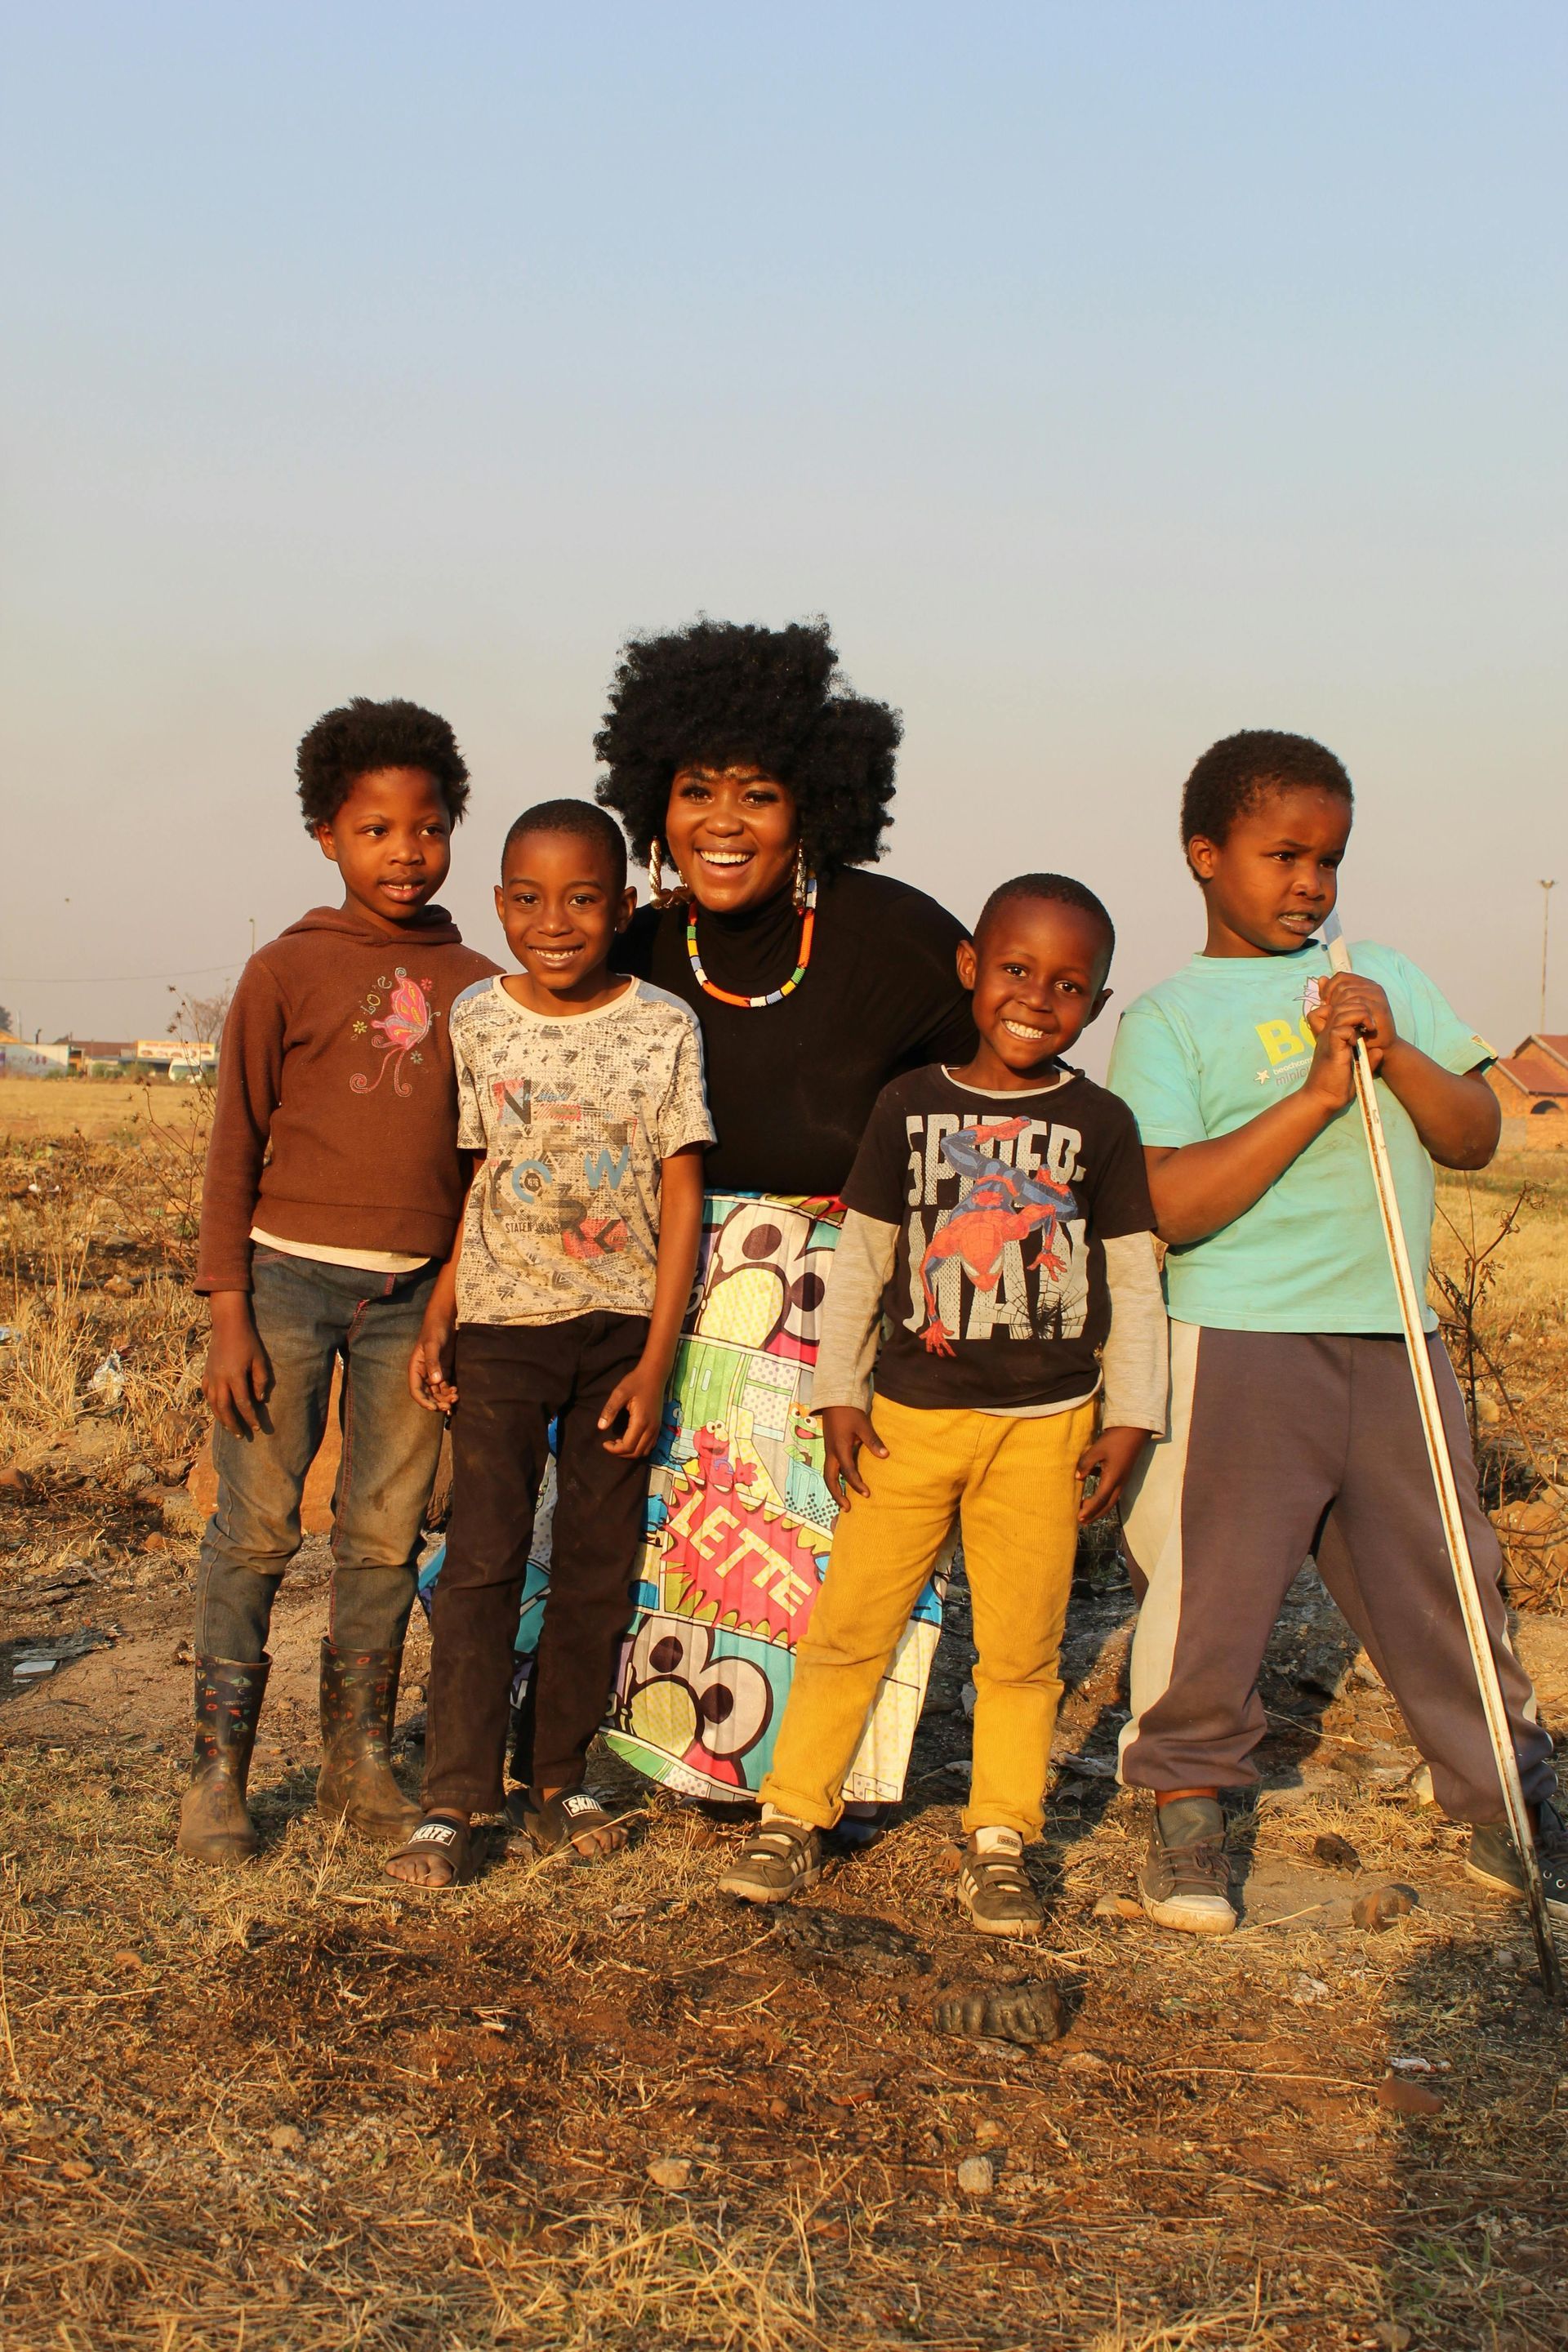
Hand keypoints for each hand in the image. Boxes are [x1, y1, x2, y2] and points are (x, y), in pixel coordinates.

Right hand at [203, 1294, 271, 1436]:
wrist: (227, 1325)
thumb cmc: (248, 1341)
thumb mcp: (259, 1360)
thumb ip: (260, 1381)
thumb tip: (259, 1400)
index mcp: (235, 1376)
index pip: (243, 1404)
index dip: (251, 1418)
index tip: (258, 1428)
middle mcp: (220, 1379)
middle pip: (225, 1409)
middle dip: (233, 1424)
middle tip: (242, 1436)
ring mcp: (210, 1376)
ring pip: (213, 1404)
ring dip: (221, 1418)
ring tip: (230, 1428)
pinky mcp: (206, 1373)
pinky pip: (207, 1394)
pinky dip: (212, 1405)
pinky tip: (218, 1411)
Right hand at [409, 1314, 457, 1411]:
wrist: (444, 1320)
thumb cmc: (434, 1330)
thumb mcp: (432, 1345)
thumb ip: (433, 1362)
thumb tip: (435, 1381)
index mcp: (415, 1369)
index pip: (416, 1390)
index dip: (423, 1401)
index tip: (434, 1407)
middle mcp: (423, 1373)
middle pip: (427, 1395)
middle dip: (437, 1402)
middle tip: (448, 1406)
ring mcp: (434, 1373)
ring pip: (437, 1392)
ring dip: (444, 1398)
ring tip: (455, 1398)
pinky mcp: (444, 1370)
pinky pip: (445, 1386)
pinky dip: (449, 1392)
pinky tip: (456, 1392)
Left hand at [598, 1356, 666, 1457]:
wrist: (655, 1374)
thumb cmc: (636, 1382)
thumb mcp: (619, 1393)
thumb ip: (610, 1410)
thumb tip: (600, 1427)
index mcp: (641, 1422)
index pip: (628, 1446)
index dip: (614, 1449)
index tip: (604, 1442)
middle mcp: (651, 1428)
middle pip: (636, 1452)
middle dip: (621, 1453)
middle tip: (610, 1444)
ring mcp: (657, 1428)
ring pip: (644, 1451)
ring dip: (631, 1451)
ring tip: (619, 1442)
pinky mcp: (658, 1425)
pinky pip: (650, 1445)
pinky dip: (639, 1447)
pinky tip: (630, 1438)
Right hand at [820, 1406, 887, 1510]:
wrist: (834, 1400)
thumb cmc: (850, 1412)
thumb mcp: (863, 1425)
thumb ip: (873, 1441)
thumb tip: (885, 1455)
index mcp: (839, 1448)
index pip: (848, 1471)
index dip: (857, 1484)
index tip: (867, 1494)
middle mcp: (831, 1452)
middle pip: (830, 1479)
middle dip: (837, 1494)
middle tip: (847, 1508)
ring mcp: (829, 1451)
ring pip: (828, 1475)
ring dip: (835, 1489)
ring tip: (844, 1502)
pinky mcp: (830, 1448)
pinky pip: (830, 1468)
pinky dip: (835, 1479)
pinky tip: (843, 1484)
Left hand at [1076, 1424, 1149, 1524]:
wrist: (1134, 1430)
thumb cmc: (1115, 1439)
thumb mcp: (1097, 1449)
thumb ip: (1086, 1464)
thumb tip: (1077, 1478)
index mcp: (1113, 1478)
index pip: (1100, 1499)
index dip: (1089, 1510)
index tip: (1079, 1518)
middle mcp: (1120, 1482)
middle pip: (1108, 1505)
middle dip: (1095, 1515)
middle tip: (1082, 1521)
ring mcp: (1122, 1478)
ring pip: (1111, 1498)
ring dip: (1098, 1506)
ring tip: (1085, 1510)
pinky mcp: (1122, 1472)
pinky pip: (1112, 1489)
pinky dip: (1101, 1493)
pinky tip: (1089, 1485)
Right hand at [1304, 973, 1395, 1105]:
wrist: (1323, 1099)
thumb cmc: (1337, 1086)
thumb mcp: (1359, 1070)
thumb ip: (1369, 1060)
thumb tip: (1381, 1052)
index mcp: (1333, 1035)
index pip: (1340, 1006)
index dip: (1355, 1006)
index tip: (1369, 1021)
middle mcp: (1328, 1033)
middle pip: (1342, 1003)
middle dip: (1361, 1007)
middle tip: (1371, 1024)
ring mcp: (1328, 1039)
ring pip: (1342, 1011)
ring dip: (1360, 1015)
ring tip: (1369, 1028)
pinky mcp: (1331, 1048)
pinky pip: (1340, 1028)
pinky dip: (1352, 1030)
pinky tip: (1358, 1041)